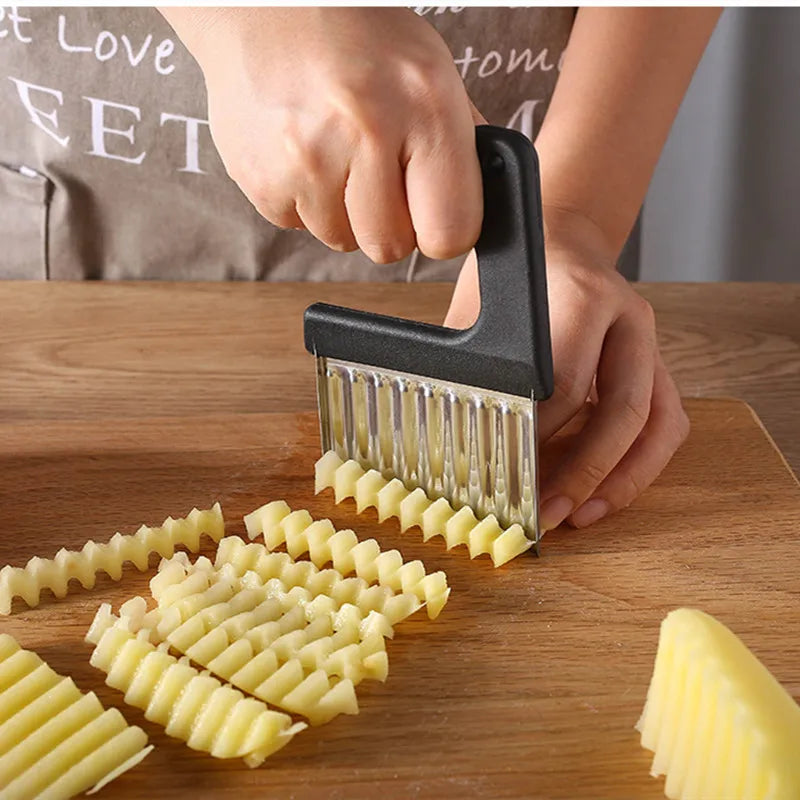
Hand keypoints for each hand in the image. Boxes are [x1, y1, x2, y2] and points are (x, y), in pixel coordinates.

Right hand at [169, 7, 481, 262]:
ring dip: (343, 211)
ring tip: (336, 153)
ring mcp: (307, 160)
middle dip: (389, 223)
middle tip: (377, 175)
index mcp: (425, 106)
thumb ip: (456, 143)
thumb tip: (473, 206)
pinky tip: (303, 153)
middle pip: (391, 247)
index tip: (432, 213)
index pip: (450, 232)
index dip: (442, 230)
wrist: (265, 5)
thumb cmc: (357, 36)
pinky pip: (298, 225)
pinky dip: (304, 200)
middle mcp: (366, 133)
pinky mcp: (262, 180)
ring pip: (342, 240)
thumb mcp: (429, 70)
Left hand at [445, 207, 688, 529]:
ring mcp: (649, 341)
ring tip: (581, 516)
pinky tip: (604, 493)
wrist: (562, 239)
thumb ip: (474, 368)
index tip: (505, 478)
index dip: (535, 439)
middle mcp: (626, 317)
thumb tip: (447, 442)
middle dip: (583, 471)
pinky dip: (639, 465)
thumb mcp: (481, 310)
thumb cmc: (515, 277)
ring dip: (620, 479)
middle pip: (621, 409)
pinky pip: (666, 423)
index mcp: (579, 296)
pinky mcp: (657, 364)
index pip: (563, 382)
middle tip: (545, 512)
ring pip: (657, 422)